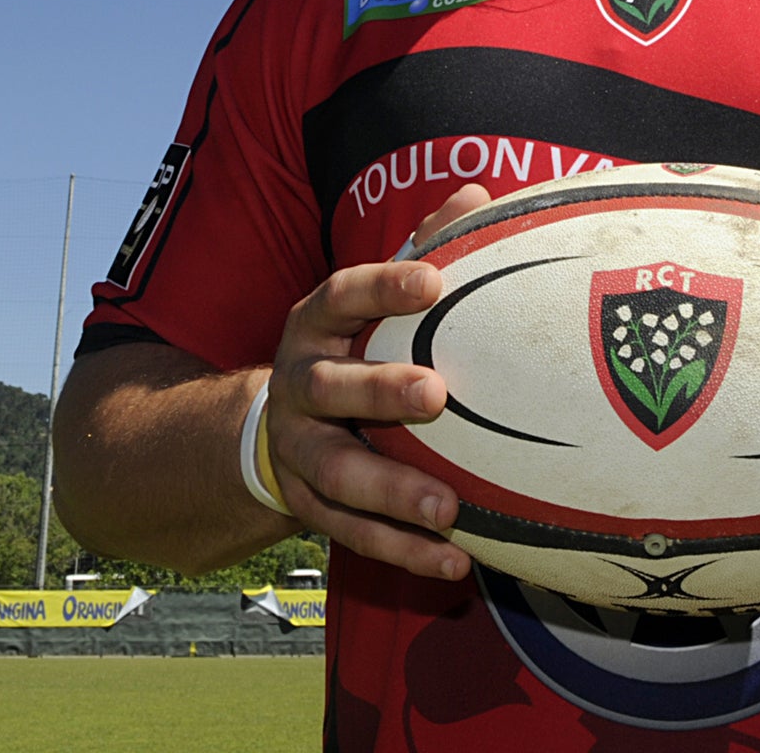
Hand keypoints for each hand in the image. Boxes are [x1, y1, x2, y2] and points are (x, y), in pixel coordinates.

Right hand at [260, 184, 491, 580]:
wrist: (279, 424)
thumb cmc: (355, 343)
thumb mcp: (374, 296)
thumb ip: (425, 248)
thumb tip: (479, 198)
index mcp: (314, 324)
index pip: (340, 294)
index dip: (381, 287)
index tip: (432, 281)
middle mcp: (297, 384)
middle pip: (330, 387)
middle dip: (378, 391)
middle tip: (437, 396)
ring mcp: (299, 450)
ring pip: (336, 472)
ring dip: (391, 493)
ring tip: (448, 507)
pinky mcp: (309, 505)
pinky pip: (353, 533)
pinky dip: (402, 550)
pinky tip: (454, 560)